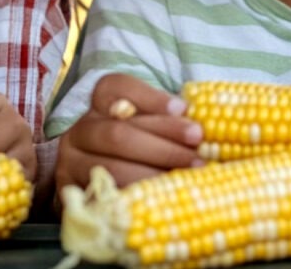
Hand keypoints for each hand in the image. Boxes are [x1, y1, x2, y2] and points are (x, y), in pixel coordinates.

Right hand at [54, 73, 201, 197]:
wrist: (98, 188)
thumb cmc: (136, 151)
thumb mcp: (148, 127)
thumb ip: (169, 121)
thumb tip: (218, 123)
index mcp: (98, 105)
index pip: (115, 88)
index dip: (149, 97)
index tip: (184, 108)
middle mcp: (80, 131)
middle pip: (118, 133)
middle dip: (164, 143)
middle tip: (199, 152)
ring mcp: (71, 165)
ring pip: (112, 169)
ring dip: (155, 175)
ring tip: (190, 180)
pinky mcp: (74, 198)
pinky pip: (107, 200)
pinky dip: (139, 201)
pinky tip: (165, 202)